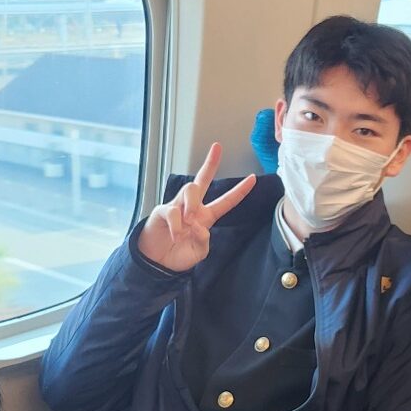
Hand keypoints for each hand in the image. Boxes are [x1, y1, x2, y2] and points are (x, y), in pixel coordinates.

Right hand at [135, 142, 255, 272]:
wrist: (157, 262)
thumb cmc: (178, 254)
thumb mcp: (198, 253)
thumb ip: (203, 242)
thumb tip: (200, 227)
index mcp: (206, 217)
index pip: (226, 201)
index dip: (240, 191)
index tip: (253, 178)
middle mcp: (192, 207)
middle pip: (202, 180)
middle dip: (210, 163)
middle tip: (217, 147)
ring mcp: (177, 207)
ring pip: (190, 189)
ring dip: (192, 204)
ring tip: (189, 220)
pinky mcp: (162, 211)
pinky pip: (172, 211)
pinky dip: (177, 225)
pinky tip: (176, 235)